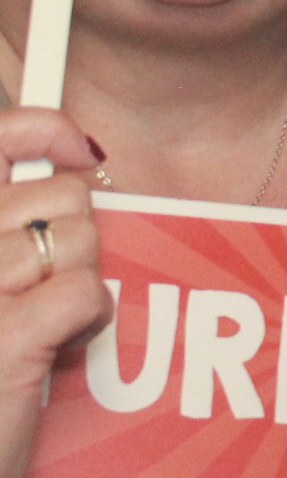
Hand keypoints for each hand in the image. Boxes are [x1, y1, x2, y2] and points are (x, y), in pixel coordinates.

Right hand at [0, 111, 110, 477]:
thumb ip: (6, 222)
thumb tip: (76, 159)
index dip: (45, 129)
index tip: (77, 151)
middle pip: (63, 195)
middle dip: (71, 240)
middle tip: (36, 289)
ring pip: (82, 240)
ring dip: (75, 283)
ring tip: (34, 324)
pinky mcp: (7, 334)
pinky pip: (88, 291)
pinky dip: (86, 323)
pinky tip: (51, 349)